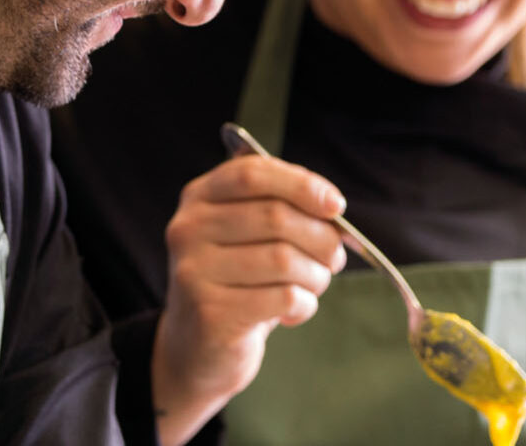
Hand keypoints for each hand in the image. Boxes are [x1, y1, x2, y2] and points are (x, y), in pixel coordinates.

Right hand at [149, 155, 346, 442]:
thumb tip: (332, 208)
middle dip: (321, 238)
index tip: (336, 206)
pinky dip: (304, 305)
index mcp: (199, 199)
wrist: (196, 351)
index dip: (301, 184)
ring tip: (313, 286)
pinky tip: (293, 311)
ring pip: (284, 259)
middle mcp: (188, 230)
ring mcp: (194, 272)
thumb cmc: (237, 285)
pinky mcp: (210, 313)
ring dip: (316, 275)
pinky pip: (284, 297)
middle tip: (334, 258)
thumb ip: (282, 211)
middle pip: (276, 216)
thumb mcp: (249, 238)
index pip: (252, 173)